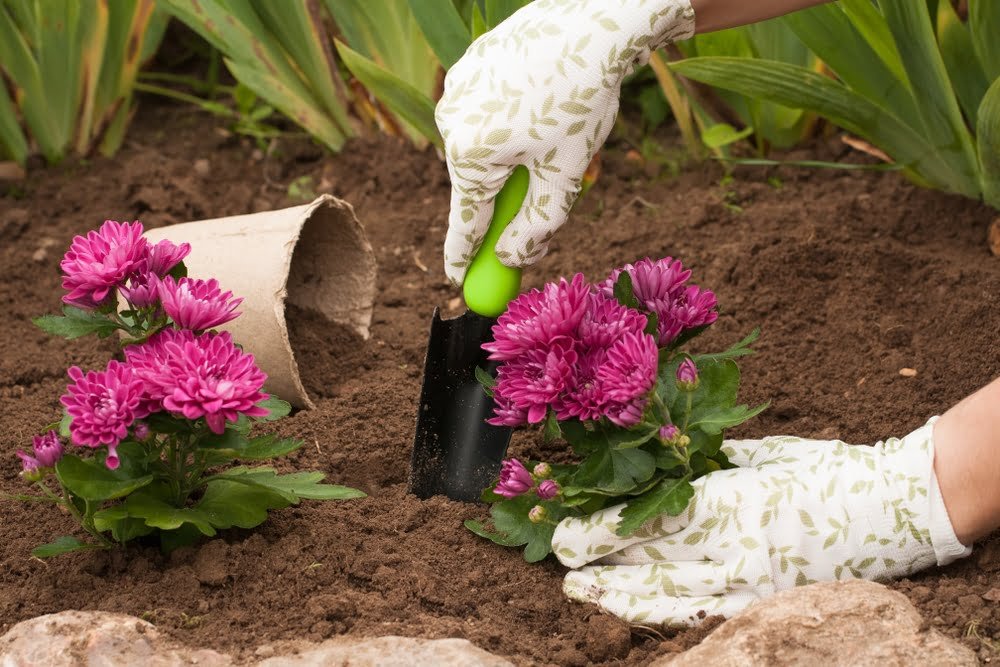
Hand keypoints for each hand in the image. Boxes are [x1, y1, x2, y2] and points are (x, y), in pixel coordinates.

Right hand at [436, 0, 695, 285]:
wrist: (592, 22)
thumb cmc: (582, 100)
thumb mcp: (565, 175)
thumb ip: (537, 226)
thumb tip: (512, 260)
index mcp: (470, 154)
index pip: (465, 223)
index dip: (463, 259)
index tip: (457, 284)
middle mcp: (450, 122)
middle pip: (476, 183)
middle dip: (504, 197)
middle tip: (538, 193)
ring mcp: (456, 90)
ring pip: (480, 146)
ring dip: (509, 155)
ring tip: (552, 128)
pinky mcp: (467, 66)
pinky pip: (483, 111)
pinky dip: (506, 121)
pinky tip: (539, 102)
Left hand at [551, 420, 970, 624]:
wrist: (892, 508)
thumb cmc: (823, 470)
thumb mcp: (760, 454)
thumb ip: (709, 464)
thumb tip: (662, 461)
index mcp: (730, 499)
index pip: (647, 519)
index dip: (601, 528)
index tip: (566, 529)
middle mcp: (732, 546)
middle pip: (647, 559)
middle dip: (596, 560)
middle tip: (559, 558)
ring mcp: (749, 584)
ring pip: (666, 596)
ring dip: (616, 593)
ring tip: (580, 590)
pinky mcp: (763, 605)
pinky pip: (700, 616)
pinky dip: (659, 614)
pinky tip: (631, 611)